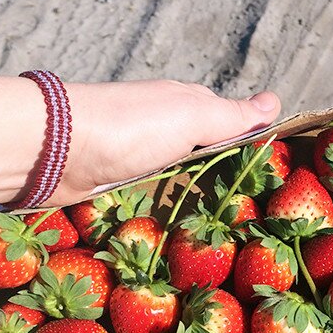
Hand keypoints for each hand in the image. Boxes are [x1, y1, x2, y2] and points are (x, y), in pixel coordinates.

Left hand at [53, 80, 280, 206]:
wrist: (56, 148)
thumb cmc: (131, 128)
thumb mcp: (192, 116)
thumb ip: (233, 116)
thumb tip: (276, 101)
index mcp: (187, 106)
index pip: (232, 126)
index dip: (252, 149)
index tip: (273, 182)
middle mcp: (166, 128)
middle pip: (207, 155)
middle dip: (225, 179)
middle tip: (250, 215)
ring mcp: (142, 155)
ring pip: (181, 178)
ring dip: (195, 197)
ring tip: (222, 230)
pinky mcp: (120, 180)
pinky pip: (154, 195)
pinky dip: (167, 207)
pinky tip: (181, 225)